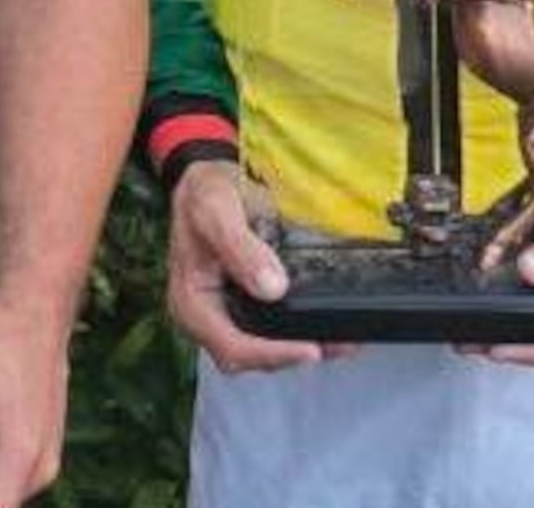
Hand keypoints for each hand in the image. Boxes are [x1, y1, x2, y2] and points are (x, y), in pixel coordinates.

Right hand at [165, 161, 324, 373]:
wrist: (205, 178)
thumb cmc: (204, 194)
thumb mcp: (217, 212)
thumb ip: (242, 248)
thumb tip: (274, 289)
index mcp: (191, 304)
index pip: (232, 347)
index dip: (272, 354)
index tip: (310, 350)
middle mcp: (207, 316)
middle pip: (250, 355)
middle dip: (292, 355)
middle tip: (337, 346)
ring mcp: (226, 311)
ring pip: (263, 345)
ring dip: (300, 344)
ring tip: (342, 341)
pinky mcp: (244, 302)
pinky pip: (270, 324)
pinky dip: (297, 327)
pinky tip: (325, 321)